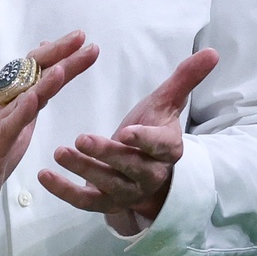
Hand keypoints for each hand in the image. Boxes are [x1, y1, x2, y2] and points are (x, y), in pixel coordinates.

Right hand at [0, 32, 98, 229]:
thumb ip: (32, 99)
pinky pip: (6, 129)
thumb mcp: (16, 124)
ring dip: (43, 83)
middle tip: (81, 38)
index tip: (82, 39)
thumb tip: (49, 73)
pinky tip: (34, 101)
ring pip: (21, 98)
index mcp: (9, 100)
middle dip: (57, 55)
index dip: (58, 53)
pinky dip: (20, 113)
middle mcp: (1, 106)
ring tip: (63, 67)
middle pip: (30, 75)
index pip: (34, 70)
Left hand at [39, 48, 220, 233]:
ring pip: (106, 185)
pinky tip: (44, 176)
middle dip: (106, 153)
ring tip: (59, 152)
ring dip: (82, 170)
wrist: (148, 170)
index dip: (144, 140)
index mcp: (167, 149)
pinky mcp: (106, 204)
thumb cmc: (153, 129)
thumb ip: (185, 78)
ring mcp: (127, 192)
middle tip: (81, 138)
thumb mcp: (166, 103)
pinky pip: (86, 202)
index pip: (160, 146)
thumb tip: (213, 51)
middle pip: (129, 167)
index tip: (127, 131)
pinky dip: (64, 192)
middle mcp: (150, 174)